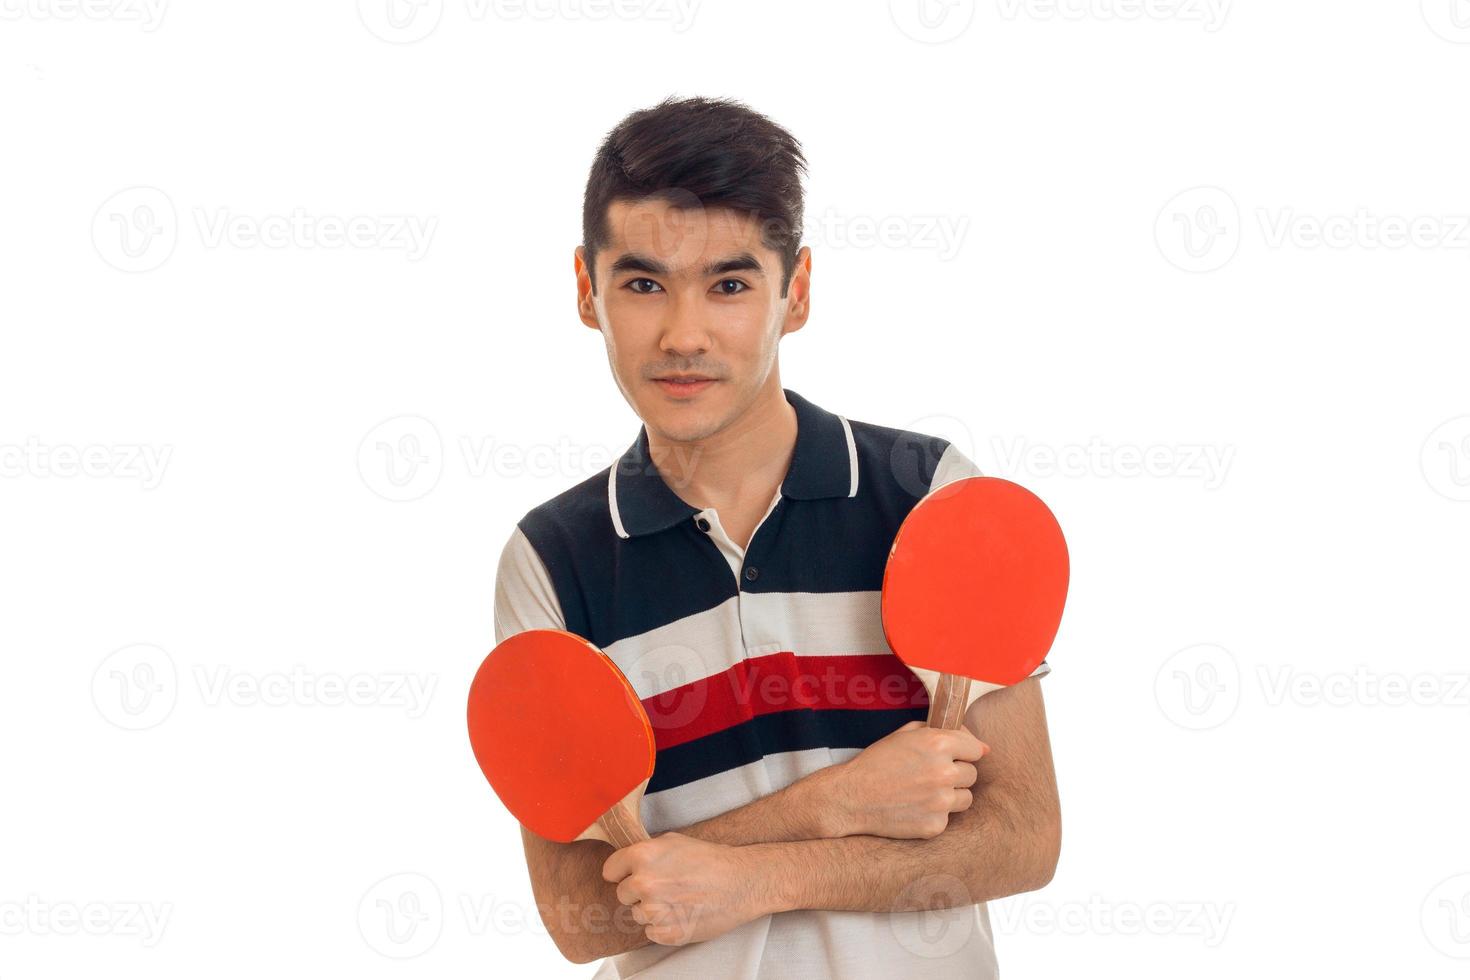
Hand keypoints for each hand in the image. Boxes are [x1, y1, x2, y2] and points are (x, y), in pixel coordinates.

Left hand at [602, 833, 782, 945]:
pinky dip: (663, 926)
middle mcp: (644, 883)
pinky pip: (651, 933)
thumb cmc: (709, 859)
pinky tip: (683, 913)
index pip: (610, 870)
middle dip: (637, 892)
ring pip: (637, 915)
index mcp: (642, 856)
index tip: (632, 874)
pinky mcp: (668, 934)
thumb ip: (645, 852)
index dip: (622, 872)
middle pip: (622, 894)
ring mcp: (655, 911)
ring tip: (677, 899)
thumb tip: (625, 862)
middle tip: (663, 887)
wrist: (741, 882)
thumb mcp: (673, 841)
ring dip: (652, 910)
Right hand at [827, 720, 987, 838]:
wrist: (851, 798)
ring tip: (924, 792)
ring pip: (965, 798)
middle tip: (931, 775)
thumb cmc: (877, 763)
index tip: (955, 756)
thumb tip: (980, 746)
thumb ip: (941, 733)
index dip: (965, 752)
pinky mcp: (935, 826)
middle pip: (972, 774)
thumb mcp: (905, 735)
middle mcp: (943, 773)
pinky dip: (936, 814)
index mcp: (938, 744)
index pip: (976, 748)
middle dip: (956, 773)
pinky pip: (948, 818)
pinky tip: (915, 807)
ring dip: (951, 794)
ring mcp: (940, 802)